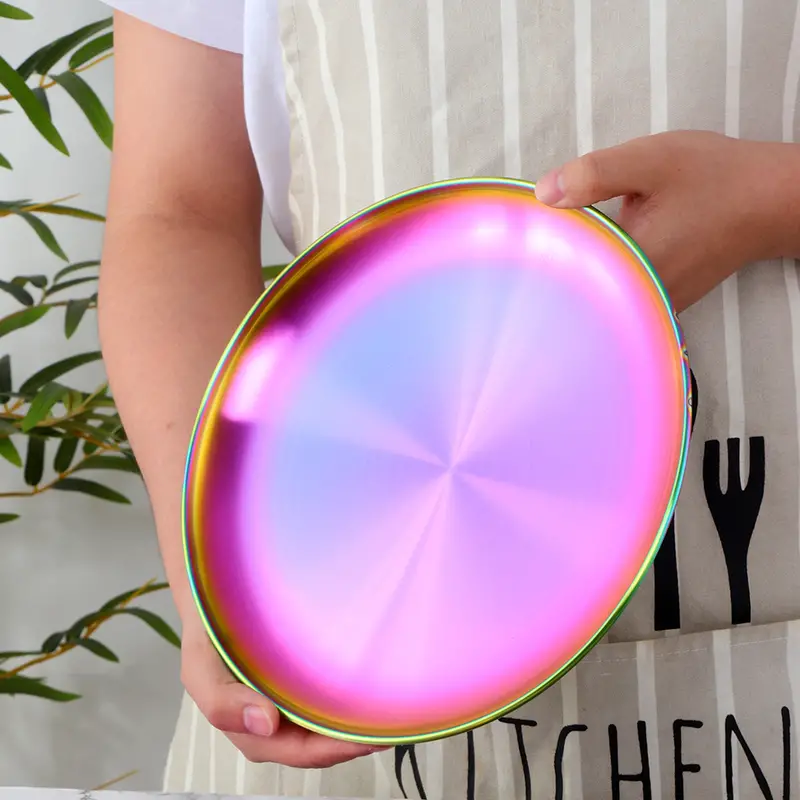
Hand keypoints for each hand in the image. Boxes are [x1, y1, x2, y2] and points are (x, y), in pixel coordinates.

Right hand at [180, 610, 384, 767]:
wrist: (215, 597)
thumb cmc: (208, 639)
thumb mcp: (200, 670)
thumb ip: (222, 702)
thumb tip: (266, 722)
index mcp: (253, 730)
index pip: (303, 751)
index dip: (337, 749)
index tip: (370, 737)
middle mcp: (276, 723)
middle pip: (323, 743)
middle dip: (356, 739)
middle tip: (393, 725)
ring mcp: (291, 702)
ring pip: (328, 722)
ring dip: (356, 721)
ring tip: (390, 710)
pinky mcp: (301, 680)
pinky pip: (328, 696)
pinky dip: (348, 696)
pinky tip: (369, 686)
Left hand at [534, 131, 795, 311]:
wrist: (768, 201)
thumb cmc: (714, 179)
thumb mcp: (650, 161)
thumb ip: (594, 176)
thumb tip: (543, 194)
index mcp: (630, 264)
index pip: (564, 268)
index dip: (540, 247)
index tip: (526, 231)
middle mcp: (639, 294)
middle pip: (577, 285)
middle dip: (557, 260)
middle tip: (543, 236)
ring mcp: (652, 303)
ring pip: (598, 290)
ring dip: (582, 266)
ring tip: (569, 240)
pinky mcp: (661, 300)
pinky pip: (619, 290)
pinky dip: (605, 271)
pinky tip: (600, 250)